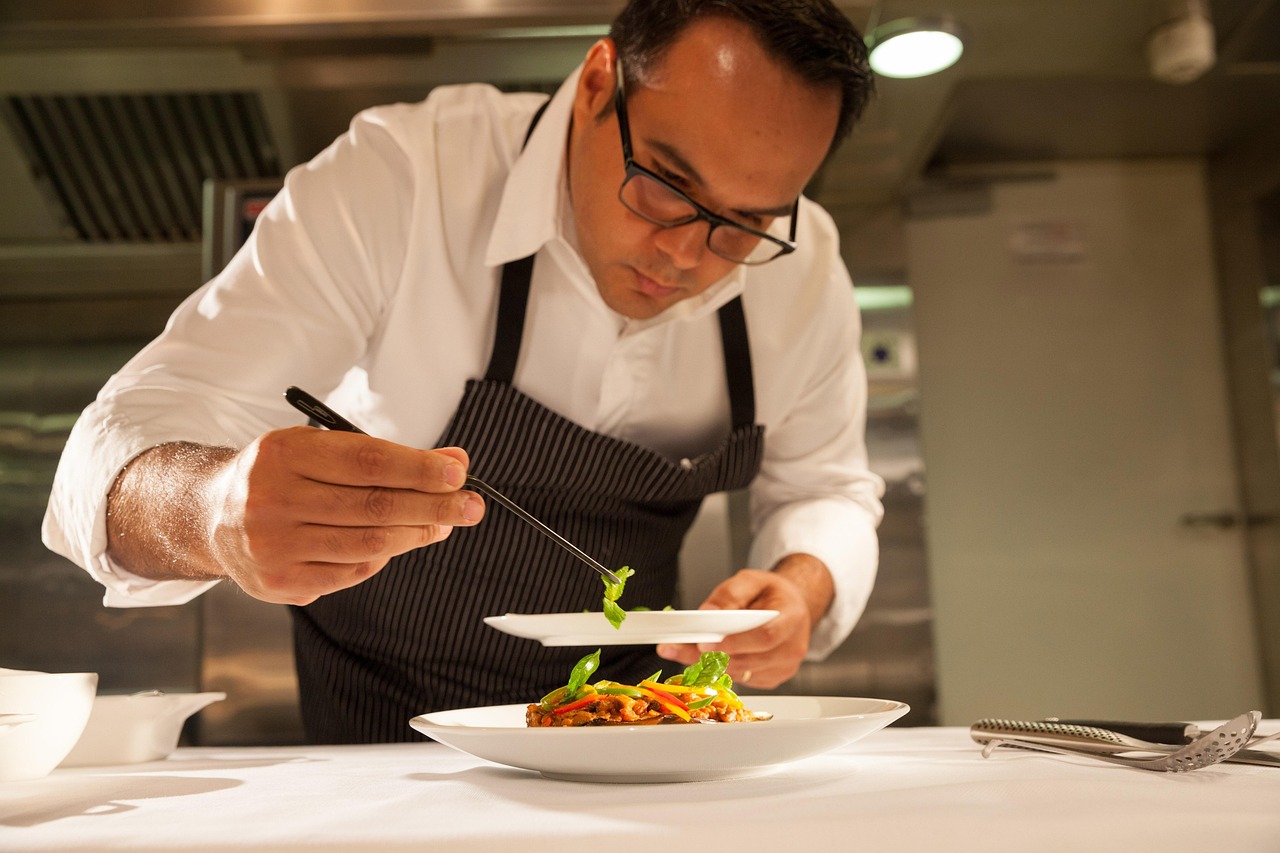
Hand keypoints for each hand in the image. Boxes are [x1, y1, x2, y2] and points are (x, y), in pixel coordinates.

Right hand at [206, 427, 484, 604]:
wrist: (210, 514)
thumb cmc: (281, 475)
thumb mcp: (323, 449)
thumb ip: (386, 456)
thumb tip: (454, 464)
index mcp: (284, 454)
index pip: (367, 462)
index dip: (418, 469)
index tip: (458, 475)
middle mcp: (271, 499)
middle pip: (373, 506)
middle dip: (432, 506)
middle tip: (471, 506)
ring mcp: (272, 545)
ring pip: (367, 544)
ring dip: (415, 534)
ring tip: (442, 524)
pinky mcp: (278, 582)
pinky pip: (350, 573)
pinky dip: (382, 558)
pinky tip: (397, 542)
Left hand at [656, 556, 831, 689]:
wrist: (792, 607)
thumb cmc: (773, 593)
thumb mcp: (752, 580)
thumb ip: (730, 593)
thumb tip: (708, 612)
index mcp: (791, 619)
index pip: (764, 637)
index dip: (734, 643)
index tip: (705, 644)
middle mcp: (791, 648)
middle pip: (749, 660)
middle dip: (711, 656)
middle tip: (680, 648)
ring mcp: (783, 668)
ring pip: (741, 673)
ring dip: (711, 665)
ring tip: (685, 650)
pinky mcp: (772, 679)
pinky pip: (742, 678)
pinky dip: (722, 669)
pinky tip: (708, 657)